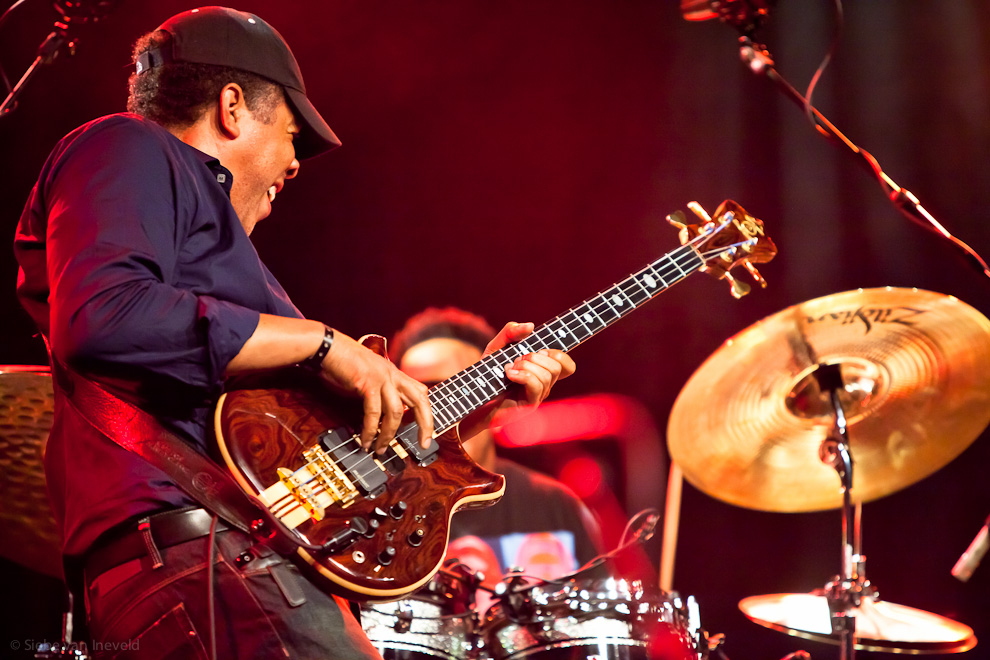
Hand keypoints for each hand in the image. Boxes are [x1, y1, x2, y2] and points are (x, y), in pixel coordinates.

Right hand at [318, 330, 432, 451]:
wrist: (328, 346)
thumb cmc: (344, 362)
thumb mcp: (370, 375)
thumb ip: (381, 390)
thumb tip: (385, 415)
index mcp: (395, 373)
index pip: (421, 393)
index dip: (427, 413)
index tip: (427, 433)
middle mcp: (393, 374)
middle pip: (420, 400)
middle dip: (425, 424)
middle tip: (424, 444)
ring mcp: (382, 377)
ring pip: (396, 411)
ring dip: (388, 435)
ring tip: (380, 449)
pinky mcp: (367, 383)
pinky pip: (374, 412)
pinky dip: (370, 430)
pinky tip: (366, 440)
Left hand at [460, 321, 574, 438]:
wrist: (472, 397)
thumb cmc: (486, 374)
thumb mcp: (497, 347)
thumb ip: (511, 332)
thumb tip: (530, 326)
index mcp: (541, 371)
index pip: (567, 365)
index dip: (560, 355)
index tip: (540, 350)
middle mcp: (543, 385)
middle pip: (557, 366)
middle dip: (536, 357)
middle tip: (517, 360)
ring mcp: (537, 396)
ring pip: (547, 375)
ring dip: (526, 365)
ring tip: (509, 368)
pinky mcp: (528, 405)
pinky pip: (536, 385)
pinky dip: (522, 375)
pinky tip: (509, 374)